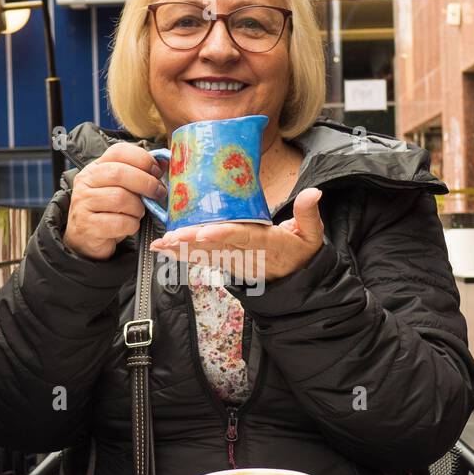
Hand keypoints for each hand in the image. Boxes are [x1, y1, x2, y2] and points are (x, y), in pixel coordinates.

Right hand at [64, 142, 166, 259]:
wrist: (86, 239)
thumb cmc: (108, 210)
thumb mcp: (121, 188)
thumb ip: (138, 175)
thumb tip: (165, 163)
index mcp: (95, 167)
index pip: (118, 151)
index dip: (142, 159)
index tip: (157, 171)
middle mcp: (86, 182)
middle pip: (119, 173)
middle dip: (146, 183)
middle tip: (158, 193)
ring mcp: (83, 203)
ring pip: (120, 198)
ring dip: (138, 208)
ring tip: (138, 213)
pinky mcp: (88, 226)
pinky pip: (119, 222)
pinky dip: (131, 225)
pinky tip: (130, 226)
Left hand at [149, 187, 324, 281]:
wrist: (297, 282)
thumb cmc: (302, 253)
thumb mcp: (312, 235)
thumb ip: (309, 213)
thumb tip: (313, 193)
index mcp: (266, 244)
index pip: (242, 237)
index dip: (223, 235)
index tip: (204, 232)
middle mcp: (246, 255)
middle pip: (216, 247)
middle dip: (192, 243)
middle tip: (170, 238)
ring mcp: (235, 261)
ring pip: (205, 255)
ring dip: (182, 250)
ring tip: (160, 244)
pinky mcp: (228, 264)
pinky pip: (203, 259)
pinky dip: (184, 255)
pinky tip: (165, 249)